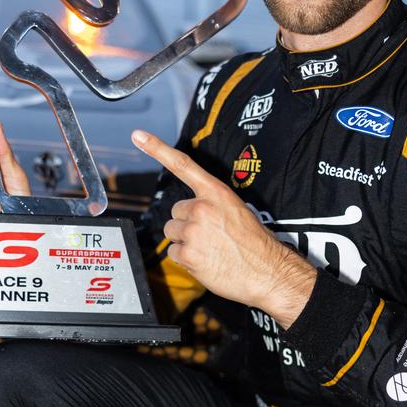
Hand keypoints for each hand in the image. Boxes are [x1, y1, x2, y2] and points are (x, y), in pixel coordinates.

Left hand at [131, 129, 315, 327]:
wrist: (268, 271)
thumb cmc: (255, 243)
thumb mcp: (238, 210)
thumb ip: (213, 205)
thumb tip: (192, 212)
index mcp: (216, 192)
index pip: (183, 165)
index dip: (157, 148)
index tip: (138, 135)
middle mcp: (202, 208)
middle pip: (176, 212)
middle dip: (187, 223)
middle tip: (209, 235)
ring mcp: (193, 231)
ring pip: (173, 233)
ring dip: (185, 241)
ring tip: (210, 249)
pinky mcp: (188, 254)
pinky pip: (174, 253)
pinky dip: (187, 259)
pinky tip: (206, 261)